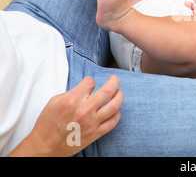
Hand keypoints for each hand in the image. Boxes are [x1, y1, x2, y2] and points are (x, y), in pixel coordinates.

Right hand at [8, 75, 122, 156]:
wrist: (45, 146)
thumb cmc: (48, 124)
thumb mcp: (54, 101)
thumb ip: (72, 92)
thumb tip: (86, 88)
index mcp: (72, 100)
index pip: (90, 82)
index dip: (90, 81)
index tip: (89, 83)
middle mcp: (84, 110)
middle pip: (108, 90)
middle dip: (114, 81)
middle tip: (114, 79)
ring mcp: (92, 123)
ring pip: (115, 105)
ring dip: (119, 96)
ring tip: (118, 92)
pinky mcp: (95, 134)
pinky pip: (113, 122)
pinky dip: (117, 114)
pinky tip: (115, 110)